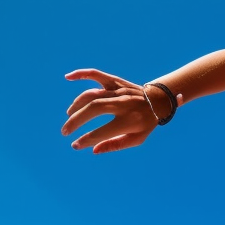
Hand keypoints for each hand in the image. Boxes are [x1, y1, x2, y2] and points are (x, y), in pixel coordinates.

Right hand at [61, 69, 180, 153]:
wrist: (159, 100)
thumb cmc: (145, 123)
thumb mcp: (137, 139)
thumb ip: (115, 145)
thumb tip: (93, 150)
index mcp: (129, 120)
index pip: (102, 132)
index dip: (87, 139)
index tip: (75, 145)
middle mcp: (122, 104)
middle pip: (93, 109)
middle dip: (76, 121)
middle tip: (65, 131)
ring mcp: (117, 91)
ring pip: (91, 94)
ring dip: (76, 105)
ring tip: (69, 116)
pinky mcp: (115, 81)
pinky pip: (96, 74)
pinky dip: (81, 74)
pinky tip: (68, 77)